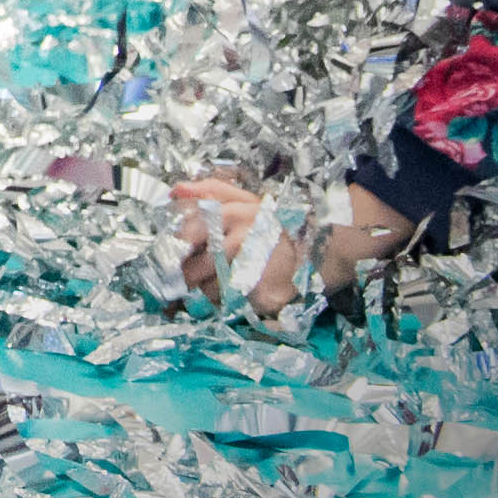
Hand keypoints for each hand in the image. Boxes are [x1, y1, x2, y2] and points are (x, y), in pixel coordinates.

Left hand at [164, 173, 399, 312]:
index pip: (188, 233)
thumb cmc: (278, 224)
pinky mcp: (262, 297)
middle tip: (181, 280)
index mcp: (234, 214)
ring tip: (215, 285)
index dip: (176, 247)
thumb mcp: (247, 199)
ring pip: (208, 290)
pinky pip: (229, 306)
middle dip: (185, 276)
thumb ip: (211, 191)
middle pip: (195, 267)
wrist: (323, 249)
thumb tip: (175, 191)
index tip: (174, 255)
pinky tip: (233, 296)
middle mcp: (240, 241)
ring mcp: (252, 271)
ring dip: (204, 292)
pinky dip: (224, 305)